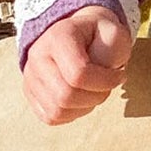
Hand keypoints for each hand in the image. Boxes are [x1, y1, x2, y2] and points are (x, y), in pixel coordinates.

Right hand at [21, 5, 132, 126]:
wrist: (82, 34)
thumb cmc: (100, 36)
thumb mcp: (115, 33)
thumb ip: (111, 51)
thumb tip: (97, 77)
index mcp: (58, 37)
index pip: (79, 74)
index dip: (105, 81)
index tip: (120, 75)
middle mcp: (37, 56)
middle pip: (65, 96)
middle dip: (96, 97)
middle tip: (108, 86)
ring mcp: (30, 76)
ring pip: (57, 111)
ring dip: (85, 107)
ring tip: (95, 90)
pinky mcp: (30, 93)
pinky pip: (51, 117)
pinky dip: (72, 113)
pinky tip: (83, 97)